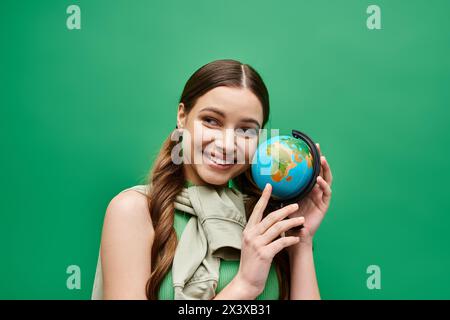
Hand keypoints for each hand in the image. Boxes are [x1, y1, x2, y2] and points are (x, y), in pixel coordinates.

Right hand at [234, 183, 304, 297]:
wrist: (246, 280)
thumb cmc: (252, 262)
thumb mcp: (252, 243)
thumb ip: (260, 232)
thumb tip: (272, 221)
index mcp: (248, 230)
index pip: (257, 210)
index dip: (264, 197)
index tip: (269, 185)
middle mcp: (251, 234)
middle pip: (271, 217)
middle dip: (285, 210)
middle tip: (296, 205)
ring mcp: (257, 244)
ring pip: (278, 228)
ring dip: (292, 223)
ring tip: (301, 220)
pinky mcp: (265, 254)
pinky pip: (281, 243)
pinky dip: (291, 239)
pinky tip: (297, 238)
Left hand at [286, 143, 332, 243]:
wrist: (292, 236)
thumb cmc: (285, 219)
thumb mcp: (280, 200)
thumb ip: (278, 189)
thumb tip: (264, 176)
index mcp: (306, 189)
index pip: (309, 170)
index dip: (309, 159)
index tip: (306, 145)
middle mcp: (315, 191)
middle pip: (320, 171)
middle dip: (320, 159)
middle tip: (317, 147)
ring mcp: (321, 198)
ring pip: (326, 179)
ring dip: (325, 169)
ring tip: (322, 160)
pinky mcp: (324, 206)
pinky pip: (326, 193)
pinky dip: (323, 185)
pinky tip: (318, 179)